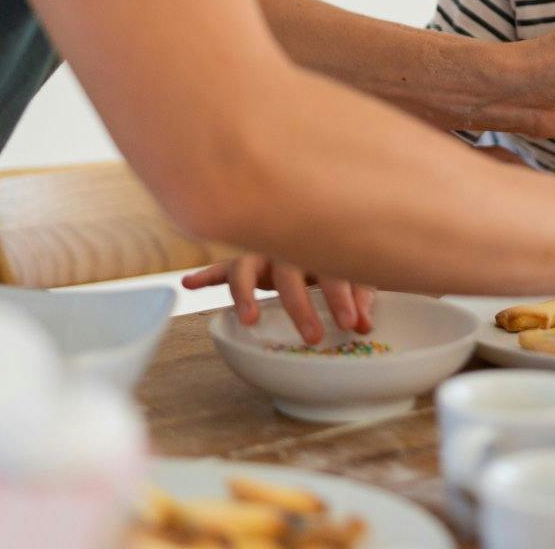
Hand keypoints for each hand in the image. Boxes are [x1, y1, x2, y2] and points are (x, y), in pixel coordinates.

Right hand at [181, 254, 375, 344]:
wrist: (310, 218)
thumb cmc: (334, 250)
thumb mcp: (353, 270)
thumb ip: (360, 294)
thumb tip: (366, 324)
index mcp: (322, 244)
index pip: (334, 267)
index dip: (344, 296)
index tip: (353, 323)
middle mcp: (289, 244)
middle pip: (290, 271)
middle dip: (302, 305)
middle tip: (312, 336)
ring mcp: (262, 251)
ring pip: (247, 266)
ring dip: (246, 293)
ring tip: (249, 319)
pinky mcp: (242, 262)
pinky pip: (221, 267)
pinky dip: (205, 275)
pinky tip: (188, 284)